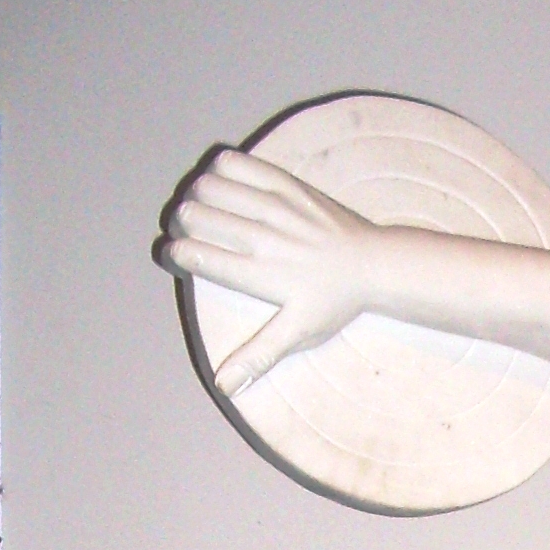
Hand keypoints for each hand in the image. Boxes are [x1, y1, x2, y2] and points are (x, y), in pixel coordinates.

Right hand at [155, 148, 378, 397]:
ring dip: (195, 196)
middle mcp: (264, 237)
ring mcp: (275, 206)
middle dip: (180, 223)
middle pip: (194, 215)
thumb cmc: (333, 303)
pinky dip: (217, 170)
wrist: (373, 265)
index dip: (176, 254)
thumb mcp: (298, 334)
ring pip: (209, 186)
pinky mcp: (285, 182)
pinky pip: (234, 163)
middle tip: (188, 231)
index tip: (177, 257)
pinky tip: (222, 186)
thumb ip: (257, 355)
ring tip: (202, 209)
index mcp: (261, 275)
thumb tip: (224, 386)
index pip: (197, 256)